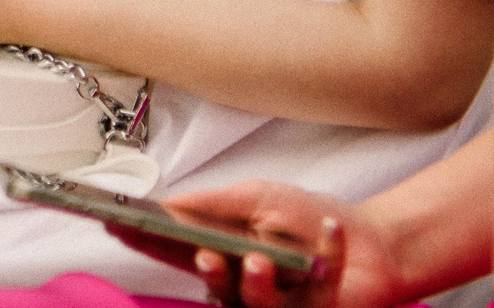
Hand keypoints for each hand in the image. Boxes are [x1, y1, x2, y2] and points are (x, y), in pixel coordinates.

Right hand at [113, 182, 401, 307]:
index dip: (148, 242)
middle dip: (210, 278)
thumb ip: (214, 204)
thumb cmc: (309, 217)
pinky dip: (327, 255)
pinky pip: (316, 297)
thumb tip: (169, 206)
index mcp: (225, 256)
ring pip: (256, 306)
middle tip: (208, 259)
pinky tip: (331, 231)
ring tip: (260, 259)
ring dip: (259, 284)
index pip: (178, 253)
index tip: (118, 225)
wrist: (375, 239)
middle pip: (215, 290)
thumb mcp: (258, 197)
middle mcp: (247, 286)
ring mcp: (282, 306)